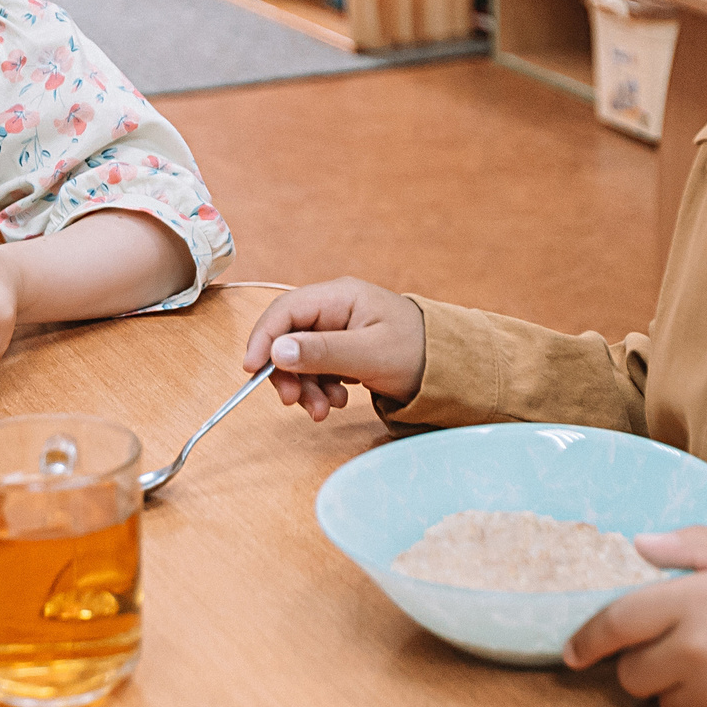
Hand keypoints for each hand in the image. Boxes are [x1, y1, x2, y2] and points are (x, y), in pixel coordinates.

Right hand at [241, 278, 425, 420]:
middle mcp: (335, 309)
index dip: (263, 339)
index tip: (252, 371)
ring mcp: (339, 330)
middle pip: (288, 337)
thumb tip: (276, 351)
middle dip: (287, 373)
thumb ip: (323, 352)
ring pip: (299, 357)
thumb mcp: (370, 355)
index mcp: (340, 297)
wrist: (454, 368)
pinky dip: (319, 388)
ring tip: (325, 410)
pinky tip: (339, 400)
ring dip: (304, 387)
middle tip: (294, 403)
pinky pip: (316, 368)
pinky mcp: (344, 350)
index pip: (285, 311)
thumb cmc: (420, 352)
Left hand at [563, 528, 706, 706]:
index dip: (588, 639)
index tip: (573, 652)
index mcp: (692, 601)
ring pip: (667, 705)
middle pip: (633, 674)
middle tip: (679, 648)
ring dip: (680, 690)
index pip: (617, 622)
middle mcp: (696, 652)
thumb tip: (638, 543)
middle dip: (644, 664)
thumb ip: (691, 544)